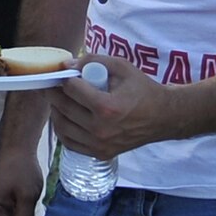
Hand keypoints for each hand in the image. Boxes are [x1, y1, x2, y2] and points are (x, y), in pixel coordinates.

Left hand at [46, 56, 173, 157]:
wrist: (163, 117)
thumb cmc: (143, 90)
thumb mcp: (122, 67)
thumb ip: (93, 61)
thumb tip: (66, 64)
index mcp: (107, 107)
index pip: (71, 89)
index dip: (64, 78)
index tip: (62, 73)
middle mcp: (101, 129)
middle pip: (63, 107)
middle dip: (54, 92)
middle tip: (52, 84)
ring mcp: (100, 144)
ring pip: (62, 127)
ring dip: (55, 110)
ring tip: (58, 99)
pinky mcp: (100, 154)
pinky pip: (69, 143)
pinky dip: (63, 129)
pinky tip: (65, 117)